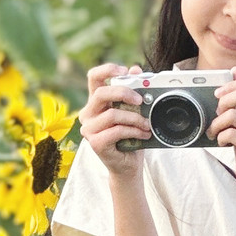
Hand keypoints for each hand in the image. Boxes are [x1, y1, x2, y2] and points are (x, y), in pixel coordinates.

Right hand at [80, 62, 150, 177]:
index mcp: (96, 102)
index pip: (93, 77)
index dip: (107, 69)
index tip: (124, 70)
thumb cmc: (129, 137)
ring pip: (112, 114)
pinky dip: (134, 131)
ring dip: (135, 118)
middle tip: (140, 100)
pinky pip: (117, 131)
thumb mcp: (134, 111)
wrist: (127, 165)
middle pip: (101, 93)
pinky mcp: (95, 143)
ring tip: (147, 124)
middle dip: (124, 93)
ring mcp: (89, 129)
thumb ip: (133, 91)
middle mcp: (88, 114)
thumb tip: (136, 69)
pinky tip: (143, 134)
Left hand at [208, 69, 235, 194]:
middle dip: (224, 101)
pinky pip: (230, 133)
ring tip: (216, 131)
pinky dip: (220, 137)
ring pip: (233, 115)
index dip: (231, 85)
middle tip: (217, 113)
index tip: (218, 95)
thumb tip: (235, 70)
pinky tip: (223, 142)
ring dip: (217, 123)